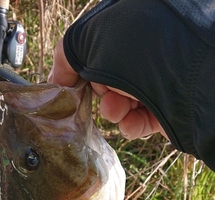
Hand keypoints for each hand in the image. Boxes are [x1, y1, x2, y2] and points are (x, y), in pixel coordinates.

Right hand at [48, 39, 167, 139]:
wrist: (187, 78)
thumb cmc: (139, 49)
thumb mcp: (90, 40)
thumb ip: (67, 54)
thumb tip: (58, 78)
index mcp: (127, 28)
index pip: (94, 50)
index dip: (78, 70)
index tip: (67, 88)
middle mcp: (144, 52)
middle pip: (107, 79)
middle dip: (97, 92)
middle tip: (100, 96)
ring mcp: (158, 81)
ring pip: (122, 102)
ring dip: (112, 110)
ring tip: (115, 110)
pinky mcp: (167, 108)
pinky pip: (141, 120)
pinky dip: (131, 125)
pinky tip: (131, 124)